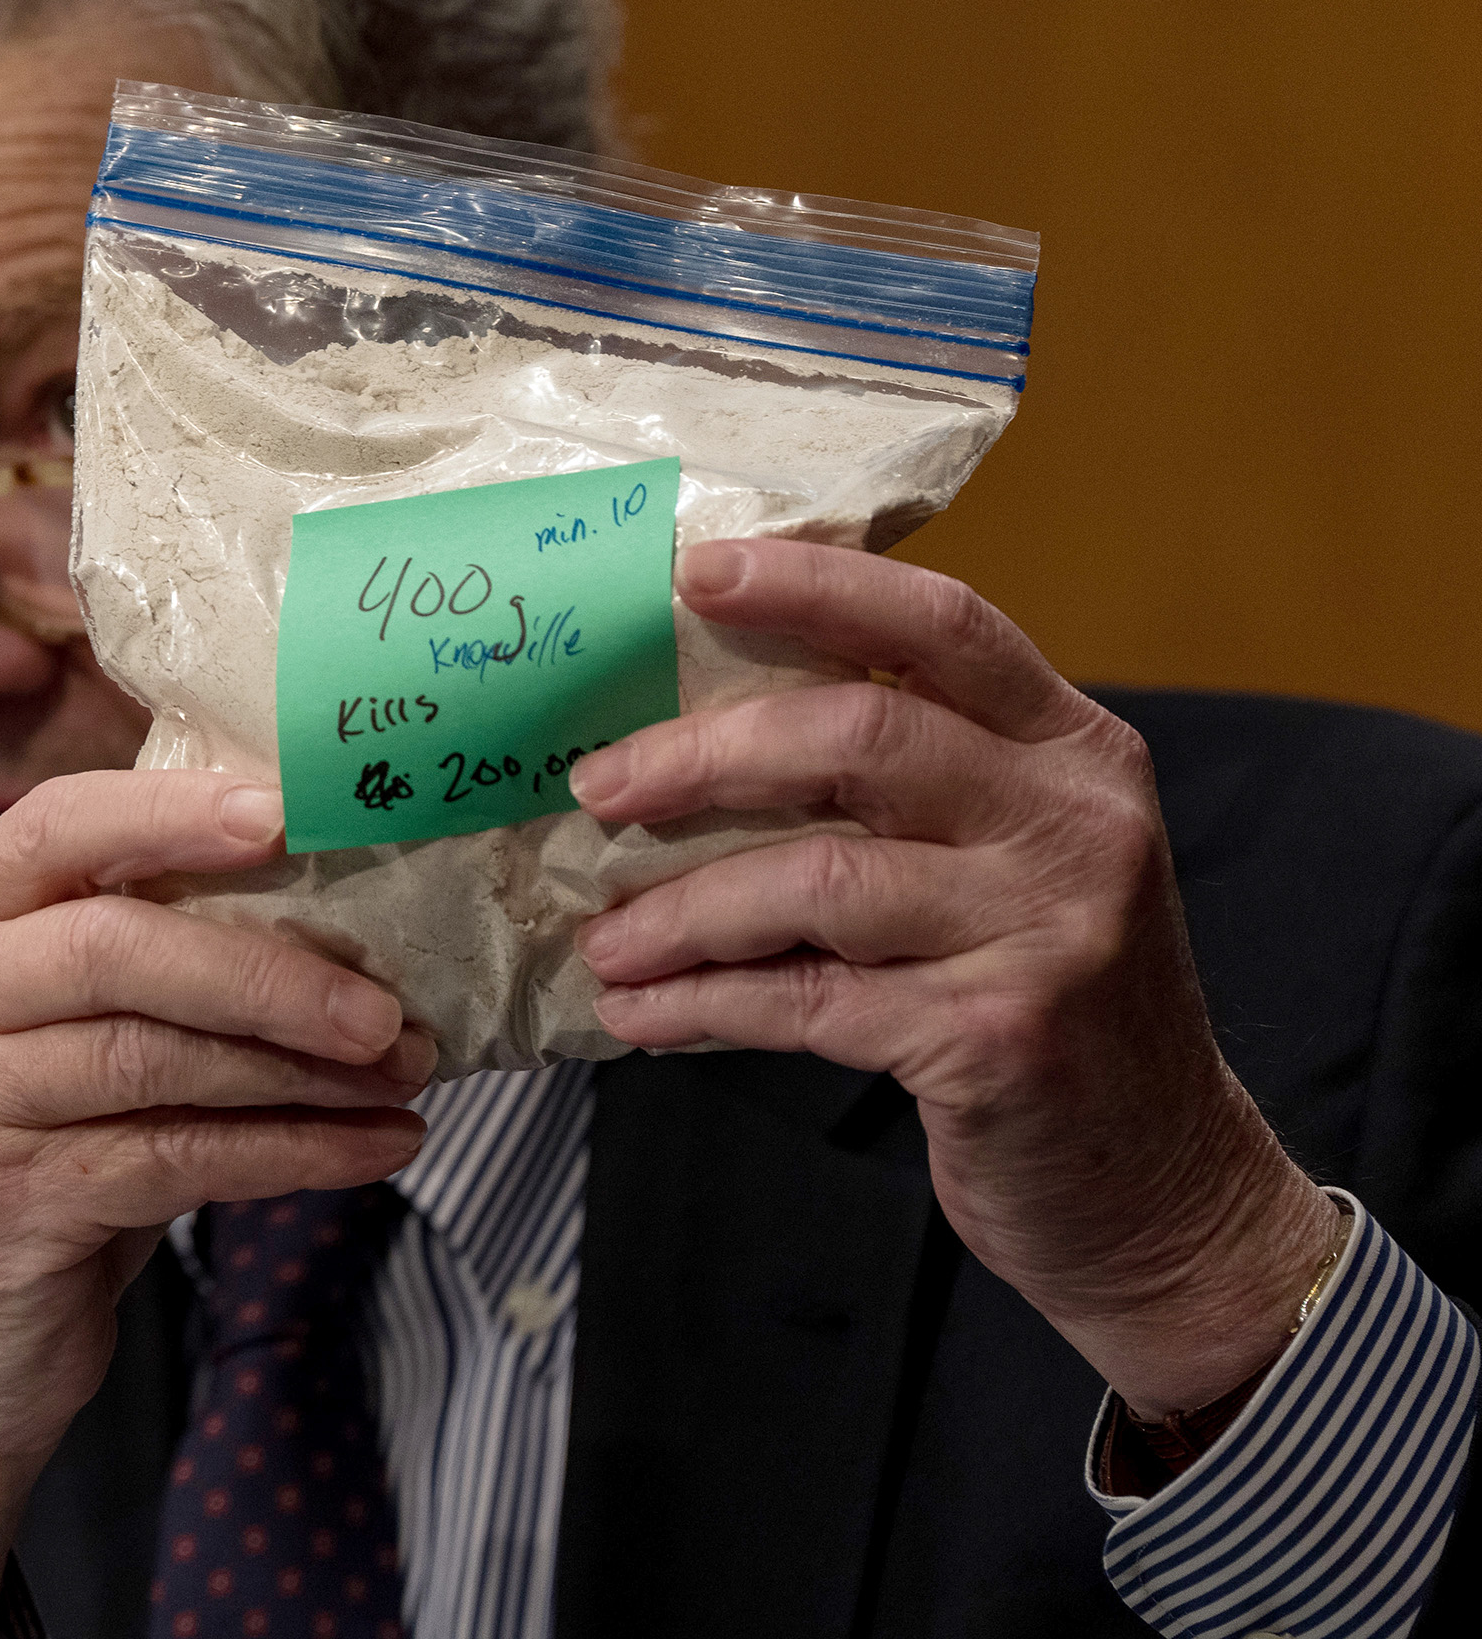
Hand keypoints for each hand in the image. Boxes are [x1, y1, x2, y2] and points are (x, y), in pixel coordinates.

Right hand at [0, 768, 432, 1638]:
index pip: (57, 824)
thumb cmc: (39, 1157)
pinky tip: (374, 1148)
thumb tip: (336, 898)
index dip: (172, 812)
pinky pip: (179, 1157)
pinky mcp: (9, 1201)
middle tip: (386, 1008)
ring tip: (402, 1076)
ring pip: (154, 1057)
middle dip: (269, 971)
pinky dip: (293, 1151)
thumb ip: (142, 950)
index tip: (288, 813)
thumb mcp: (60, 1030)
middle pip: (114, 946)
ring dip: (299, 1070)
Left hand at [570, 539, 1341, 1417]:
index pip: (941, 623)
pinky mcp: (998, 1038)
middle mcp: (1075, 821)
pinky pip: (809, 1001)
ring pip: (816, 878)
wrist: (1163, 1187)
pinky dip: (706, 1004)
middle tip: (595, 787)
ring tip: (603, 940)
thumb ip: (910, 785)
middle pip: (857, 735)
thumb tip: (693, 733)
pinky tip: (641, 1014)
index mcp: (1074, 749)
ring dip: (682, 910)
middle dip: (699, 758)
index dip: (813, 586)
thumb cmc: (1046, 1000)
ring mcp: (1047, 929)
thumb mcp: (1015, 862)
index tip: (693, 571)